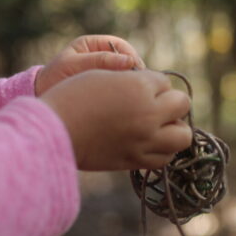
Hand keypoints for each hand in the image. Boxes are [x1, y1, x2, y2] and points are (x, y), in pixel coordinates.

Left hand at [35, 35, 144, 95]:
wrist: (41, 96)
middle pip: (126, 60)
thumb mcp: (76, 66)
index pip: (120, 45)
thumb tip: (130, 61)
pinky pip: (118, 86)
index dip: (131, 57)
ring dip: (129, 82)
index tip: (137, 71)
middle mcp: (99, 55)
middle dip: (133, 71)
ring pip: (124, 74)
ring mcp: (101, 71)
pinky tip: (124, 99)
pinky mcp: (102, 86)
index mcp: (91, 44)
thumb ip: (101, 61)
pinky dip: (123, 91)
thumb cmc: (54, 78)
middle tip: (138, 85)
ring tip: (131, 93)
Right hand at [41, 69, 191, 170]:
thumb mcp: (102, 75)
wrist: (52, 131)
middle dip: (171, 103)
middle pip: (182, 105)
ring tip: (158, 127)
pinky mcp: (135, 160)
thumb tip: (152, 86)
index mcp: (139, 87)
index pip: (165, 82)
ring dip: (174, 128)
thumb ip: (131, 80)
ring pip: (182, 136)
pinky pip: (164, 158)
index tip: (136, 88)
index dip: (152, 84)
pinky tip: (149, 143)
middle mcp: (148, 114)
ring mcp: (144, 140)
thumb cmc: (71, 96)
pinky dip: (162, 150)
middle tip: (153, 106)